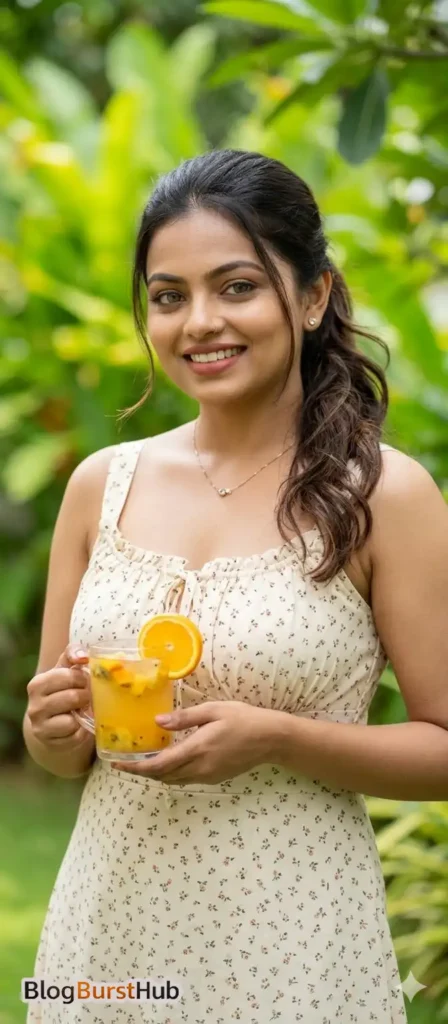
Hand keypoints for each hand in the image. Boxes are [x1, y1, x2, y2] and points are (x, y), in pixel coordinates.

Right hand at [26, 644, 90, 748]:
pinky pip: (75, 736)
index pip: (68, 676)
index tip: (85, 681)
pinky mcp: (50, 743)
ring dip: (84, 714)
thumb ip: (73, 655)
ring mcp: (40, 726)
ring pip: (72, 720)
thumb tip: (83, 656)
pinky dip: (82, 731)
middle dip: (86, 696)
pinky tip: (79, 725)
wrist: (52, 723)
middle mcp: (35, 706)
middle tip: (87, 697)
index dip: (83, 678)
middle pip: (73, 697)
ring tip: (82, 710)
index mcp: (37, 684)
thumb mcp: (65, 670)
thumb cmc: (63, 691)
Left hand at [111, 701, 280, 784]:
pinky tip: (170, 761)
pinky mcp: (215, 778)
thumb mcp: (213, 710)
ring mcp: (208, 776)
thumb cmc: (243, 719)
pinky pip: (186, 779)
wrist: (271, 739)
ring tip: (144, 761)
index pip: (158, 765)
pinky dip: (172, 773)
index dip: (135, 767)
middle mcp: (199, 768)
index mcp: (196, 750)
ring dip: (156, 774)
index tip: (118, 764)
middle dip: (142, 771)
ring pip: (174, 780)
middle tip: (126, 761)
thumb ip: (184, 718)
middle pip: (162, 776)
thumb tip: (158, 723)